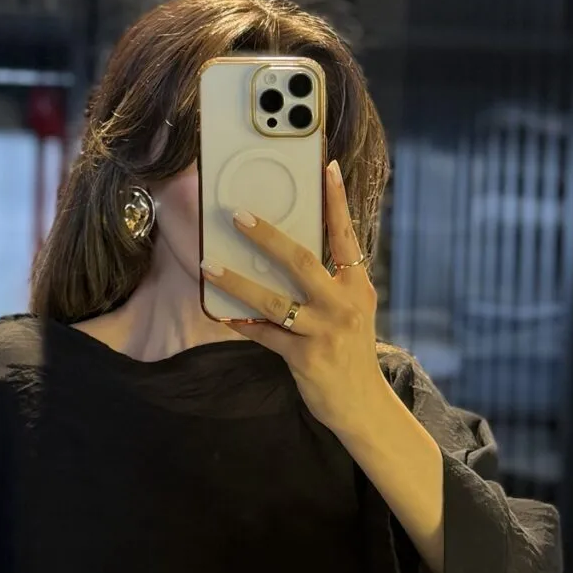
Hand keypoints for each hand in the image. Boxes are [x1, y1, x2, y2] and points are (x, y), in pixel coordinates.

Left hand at [203, 159, 385, 442]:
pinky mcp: (305, 358)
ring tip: (209, 265)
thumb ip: (330, 282)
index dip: (337, 202)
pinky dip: (242, 323)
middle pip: (302, 262)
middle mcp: (343, 304)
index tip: (328, 168)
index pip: (346, 236)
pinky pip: (265, 335)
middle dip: (268, 236)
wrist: (363, 405)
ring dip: (237, 281)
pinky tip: (222, 313)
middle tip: (239, 214)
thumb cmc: (352, 351)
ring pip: (274, 300)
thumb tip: (289, 250)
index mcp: (357, 286)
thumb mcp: (352, 310)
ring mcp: (324, 331)